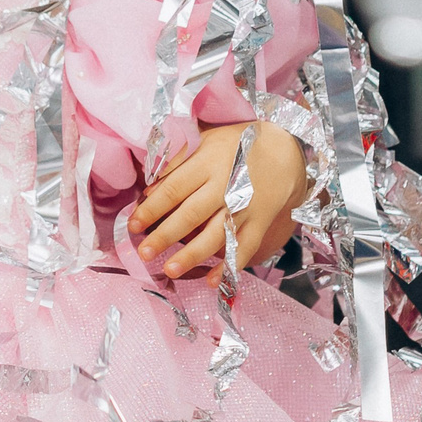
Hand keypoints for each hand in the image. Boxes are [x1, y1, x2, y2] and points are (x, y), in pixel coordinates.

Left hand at [128, 122, 306, 278]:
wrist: (287, 151)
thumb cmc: (236, 145)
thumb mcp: (205, 140)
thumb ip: (177, 160)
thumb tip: (149, 186)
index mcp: (208, 163)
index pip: (174, 188)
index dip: (152, 208)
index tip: (133, 225)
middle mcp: (226, 185)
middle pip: (192, 214)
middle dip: (165, 235)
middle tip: (144, 253)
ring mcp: (246, 206)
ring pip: (217, 235)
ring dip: (192, 255)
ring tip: (170, 270)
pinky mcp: (261, 221)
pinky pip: (244, 247)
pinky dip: (229, 266)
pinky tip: (212, 281)